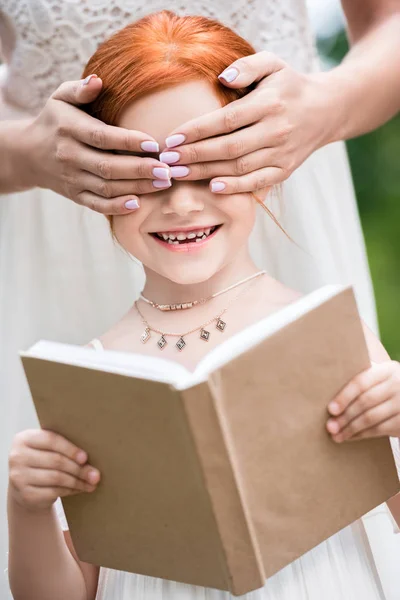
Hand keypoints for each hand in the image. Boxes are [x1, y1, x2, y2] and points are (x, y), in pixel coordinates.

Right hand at [8, 429, 99, 511]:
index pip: (50, 440)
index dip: (70, 449)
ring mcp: (19, 477)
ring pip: (57, 478)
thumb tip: (89, 457)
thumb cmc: (42, 461)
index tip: (86, 457)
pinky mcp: (25, 495)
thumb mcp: (47, 448)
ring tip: (91, 482)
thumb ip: (63, 445)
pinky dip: (70, 490)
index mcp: (24, 439)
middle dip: (79, 468)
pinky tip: (80, 489)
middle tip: (95, 474)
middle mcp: (17, 457)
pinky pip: (54, 492)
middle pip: (56, 461)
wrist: (24, 486)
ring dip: (78, 481)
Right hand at [21, 75, 171, 213]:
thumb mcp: (60, 98)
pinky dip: (117, 207)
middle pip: (108, 166)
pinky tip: (138, 203)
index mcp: (68, 129)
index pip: (101, 137)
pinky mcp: (75, 196)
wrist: (28, 154)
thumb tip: (98, 81)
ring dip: (136, 188)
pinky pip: (97, 205)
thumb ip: (79, 89)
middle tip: (167, 170)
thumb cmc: (54, 121)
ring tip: (162, 183)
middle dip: (140, 170)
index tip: (153, 144)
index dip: (128, 141)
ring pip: (107, 187)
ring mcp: (72, 179)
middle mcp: (69, 156)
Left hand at [161, 51, 329, 193]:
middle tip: (167, 161)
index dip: (197, 131)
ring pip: (238, 167)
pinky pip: (257, 183)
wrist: (326, 110)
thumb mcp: (273, 64)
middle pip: (228, 148)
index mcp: (269, 103)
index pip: (226, 120)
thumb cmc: (289, 86)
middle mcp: (276, 130)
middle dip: (194, 155)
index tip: (172, 137)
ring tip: (179, 173)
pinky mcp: (285, 170)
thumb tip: (222, 77)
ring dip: (205, 172)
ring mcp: (281, 153)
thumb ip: (247, 66)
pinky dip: (235, 187)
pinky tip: (212, 187)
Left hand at [326, 361, 399, 441]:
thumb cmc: (386, 388)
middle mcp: (397, 384)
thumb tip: (329, 396)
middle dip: (345, 416)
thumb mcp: (380, 379)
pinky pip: (379, 430)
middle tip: (330, 427)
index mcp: (387, 370)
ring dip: (350, 428)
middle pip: (364, 402)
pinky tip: (351, 437)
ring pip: (371, 418)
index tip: (331, 409)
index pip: (361, 383)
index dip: (344, 396)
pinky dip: (362, 435)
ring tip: (336, 435)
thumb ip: (361, 382)